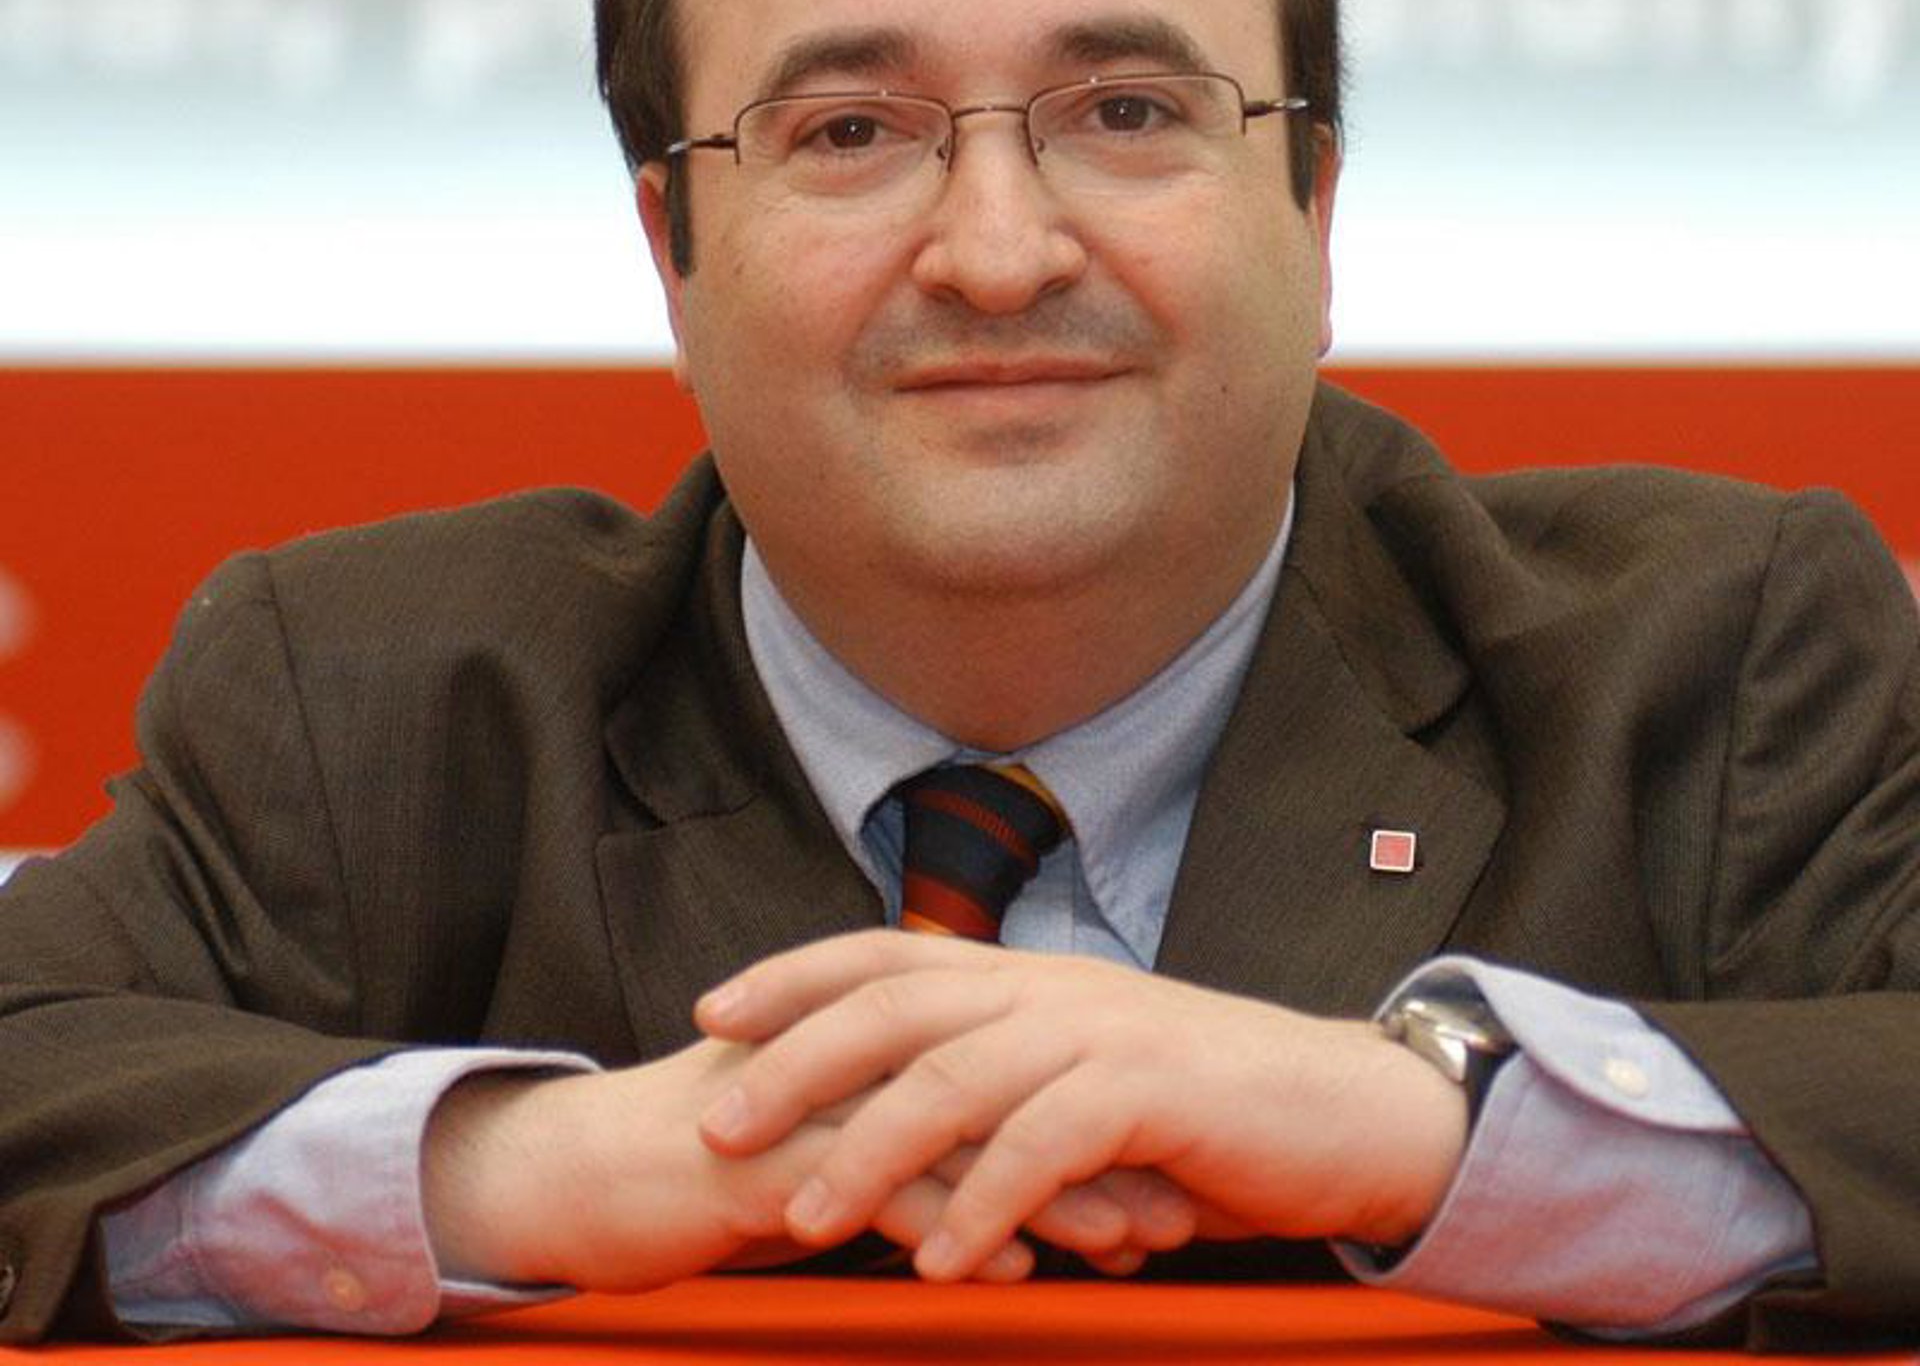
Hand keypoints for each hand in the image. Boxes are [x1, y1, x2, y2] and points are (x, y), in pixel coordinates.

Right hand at [422, 1033, 1194, 1291]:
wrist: (577, 1173)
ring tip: (1128, 1237)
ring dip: (1049, 1188)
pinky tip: (1012, 1261)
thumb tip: (987, 1186)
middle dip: (1096, 1147)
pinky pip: (878, 1185)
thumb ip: (897, 1144)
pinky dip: (953, 1220)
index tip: (1164, 1164)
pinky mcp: (770, 1152)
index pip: (1003, 1065)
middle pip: (1001, 1089)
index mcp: (870, 1039)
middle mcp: (851, 1051)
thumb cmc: (705, 1162)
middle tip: (1179, 1201)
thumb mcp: (818, 1141)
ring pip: (958, 1133)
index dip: (1084, 1113)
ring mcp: (812, 1096)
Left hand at [693, 932, 1468, 1281]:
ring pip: (957, 1077)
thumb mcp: (1089, 1088)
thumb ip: (1006, 1101)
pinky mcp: (1151, 1091)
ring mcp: (1100, 1033)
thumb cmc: (1206, 1116)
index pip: (888, 956)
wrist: (1347, 1113)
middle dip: (795, 1062)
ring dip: (871, 1153)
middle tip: (715, 1121)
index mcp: (1027, 981)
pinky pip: (1045, 1145)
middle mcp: (1050, 989)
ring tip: (804, 1222)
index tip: (711, 1011)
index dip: (795, 976)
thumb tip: (915, 1155)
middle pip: (896, 1006)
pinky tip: (938, 1263)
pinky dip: (984, 1205)